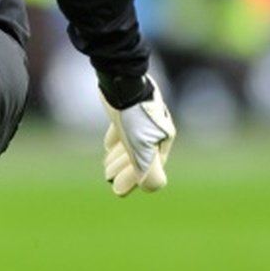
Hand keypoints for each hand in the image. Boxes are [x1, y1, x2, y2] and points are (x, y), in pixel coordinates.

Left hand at [101, 79, 175, 195]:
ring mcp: (142, 118)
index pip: (150, 167)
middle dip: (125, 170)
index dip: (133, 181)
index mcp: (163, 139)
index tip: (116, 189)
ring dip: (120, 157)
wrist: (123, 81)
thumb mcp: (143, 148)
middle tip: (107, 176)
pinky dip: (116, 139)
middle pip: (141, 156)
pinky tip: (108, 145)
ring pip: (132, 143)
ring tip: (106, 165)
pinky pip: (124, 128)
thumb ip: (149, 171)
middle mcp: (156, 128)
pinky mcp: (128, 108)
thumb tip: (151, 188)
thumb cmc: (135, 117)